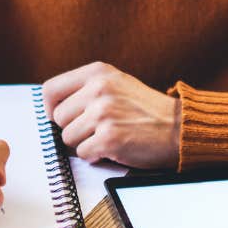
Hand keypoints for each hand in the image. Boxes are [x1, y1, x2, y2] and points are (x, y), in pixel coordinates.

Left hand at [42, 61, 181, 168]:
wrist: (178, 127)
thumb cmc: (146, 109)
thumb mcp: (116, 83)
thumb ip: (86, 88)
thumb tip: (52, 107)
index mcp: (97, 72)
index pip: (50, 89)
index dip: (50, 109)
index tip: (61, 117)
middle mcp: (99, 88)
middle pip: (58, 118)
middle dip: (73, 129)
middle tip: (96, 129)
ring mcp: (104, 113)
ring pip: (67, 138)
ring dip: (84, 143)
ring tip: (107, 136)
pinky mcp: (110, 138)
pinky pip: (83, 153)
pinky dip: (95, 155)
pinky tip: (113, 147)